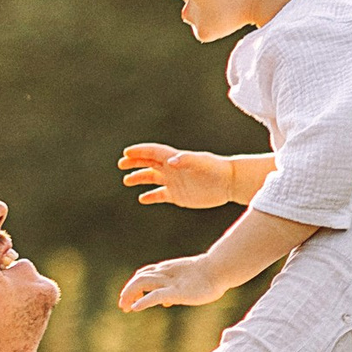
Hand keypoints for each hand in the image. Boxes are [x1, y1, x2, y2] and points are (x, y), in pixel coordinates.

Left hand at [118, 254, 223, 311]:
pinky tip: (135, 308)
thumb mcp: (187, 285)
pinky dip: (143, 301)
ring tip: (125, 307)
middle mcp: (165, 274)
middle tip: (122, 306)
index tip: (129, 299)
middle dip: (128, 291)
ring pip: (142, 283)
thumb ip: (174, 292)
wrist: (220, 270)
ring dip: (130, 295)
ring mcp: (169, 281)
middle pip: (139, 279)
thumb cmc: (209, 277)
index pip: (144, 275)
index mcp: (167, 270)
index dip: (133, 286)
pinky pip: (155, 295)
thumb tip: (165, 302)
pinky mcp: (175, 291)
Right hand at [119, 143, 233, 208]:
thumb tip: (170, 161)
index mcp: (175, 159)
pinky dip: (151, 196)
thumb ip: (185, 161)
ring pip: (153, 179)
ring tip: (127, 181)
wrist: (229, 182)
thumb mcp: (201, 163)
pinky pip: (161, 195)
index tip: (126, 153)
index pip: (153, 152)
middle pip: (149, 163)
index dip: (140, 152)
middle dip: (135, 163)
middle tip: (121, 165)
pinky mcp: (179, 195)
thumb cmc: (216, 169)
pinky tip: (142, 199)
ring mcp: (175, 182)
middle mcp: (172, 169)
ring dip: (140, 178)